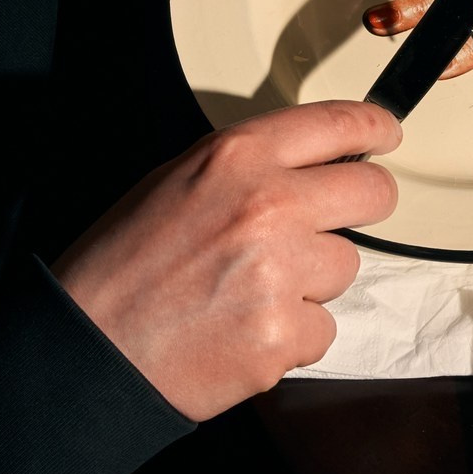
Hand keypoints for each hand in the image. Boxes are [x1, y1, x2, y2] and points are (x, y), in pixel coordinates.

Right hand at [54, 101, 399, 419]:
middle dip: (364, 204)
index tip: (388, 133)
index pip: (339, 122)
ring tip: (254, 290)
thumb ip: (252, 164)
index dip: (375, 126)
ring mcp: (281, 273)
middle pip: (371, 191)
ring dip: (314, 280)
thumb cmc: (124, 263)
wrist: (84, 351)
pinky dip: (294, 335)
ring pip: (346, 266)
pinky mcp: (282, 337)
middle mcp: (270, 204)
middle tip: (334, 222)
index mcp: (240, 156)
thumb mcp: (180, 178)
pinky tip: (246, 331)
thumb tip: (312, 159)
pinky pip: (323, 328)